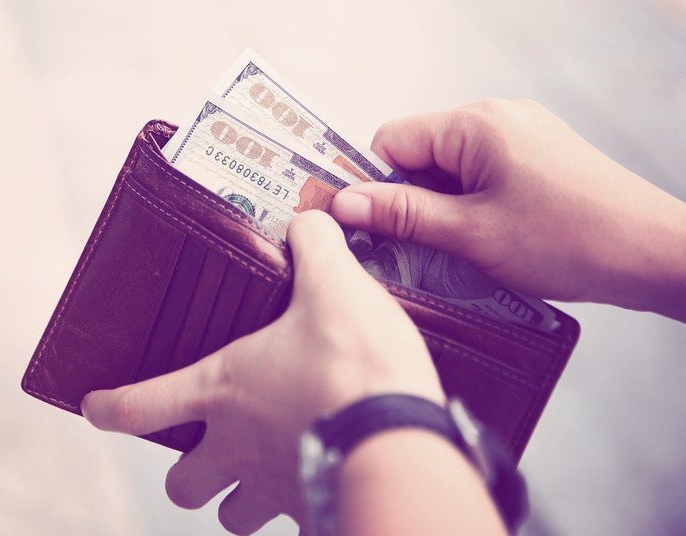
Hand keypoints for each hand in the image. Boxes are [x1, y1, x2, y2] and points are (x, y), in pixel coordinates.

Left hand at [80, 210, 442, 533]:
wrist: (403, 439)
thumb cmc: (356, 365)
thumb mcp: (335, 287)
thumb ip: (315, 248)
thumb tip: (310, 222)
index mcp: (222, 390)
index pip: (139, 407)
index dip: (109, 409)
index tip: (95, 409)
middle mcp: (236, 448)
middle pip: (181, 484)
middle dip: (187, 474)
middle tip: (206, 455)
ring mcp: (271, 488)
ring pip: (233, 517)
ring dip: (239, 501)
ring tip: (262, 477)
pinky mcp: (311, 513)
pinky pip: (291, 524)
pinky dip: (295, 508)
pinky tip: (317, 482)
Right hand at [332, 99, 685, 319]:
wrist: (655, 254)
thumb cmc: (571, 240)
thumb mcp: (471, 234)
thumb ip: (402, 215)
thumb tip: (343, 202)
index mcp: (475, 125)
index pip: (391, 142)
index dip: (375, 185)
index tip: (371, 227)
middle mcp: (497, 118)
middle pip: (420, 154)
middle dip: (411, 201)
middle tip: (419, 248)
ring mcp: (521, 135)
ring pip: (450, 169)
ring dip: (443, 208)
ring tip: (462, 249)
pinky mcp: (538, 156)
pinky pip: (481, 175)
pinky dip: (471, 207)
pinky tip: (486, 240)